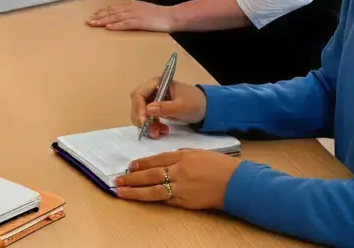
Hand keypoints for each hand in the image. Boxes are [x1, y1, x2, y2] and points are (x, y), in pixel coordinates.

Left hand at [87, 0, 177, 31]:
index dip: (102, 11)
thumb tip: (123, 15)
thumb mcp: (143, 9)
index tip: (93, 15)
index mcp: (131, 4)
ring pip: (115, 17)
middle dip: (98, 16)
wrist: (171, 16)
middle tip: (88, 21)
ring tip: (93, 24)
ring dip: (103, 21)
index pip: (113, 7)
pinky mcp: (139, 22)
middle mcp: (130, 8)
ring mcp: (134, 15)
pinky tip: (108, 27)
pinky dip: (115, 25)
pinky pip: (125, 24)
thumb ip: (132, 10)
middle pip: (111, 12)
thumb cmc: (158, 14)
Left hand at [113, 150, 240, 209]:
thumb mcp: (199, 153)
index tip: (130, 166)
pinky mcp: (186, 201)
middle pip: (150, 174)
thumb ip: (182, 155)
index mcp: (182, 157)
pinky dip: (154, 199)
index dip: (141, 163)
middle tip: (118, 179)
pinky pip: (166, 200)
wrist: (235, 182)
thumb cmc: (220, 166)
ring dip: (135, 191)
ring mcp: (181, 187)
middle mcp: (179, 171)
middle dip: (132, 178)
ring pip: (153, 190)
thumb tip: (168, 159)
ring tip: (122, 192)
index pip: (156, 160)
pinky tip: (143, 199)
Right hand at [129, 76, 206, 137]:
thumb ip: (165, 108)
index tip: (144, 121)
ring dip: (146, 125)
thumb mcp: (182, 107)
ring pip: (140, 113)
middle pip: (137, 104)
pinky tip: (161, 131)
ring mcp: (153, 99)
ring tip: (157, 133)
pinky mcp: (156, 109)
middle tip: (150, 131)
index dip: (139, 108)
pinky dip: (151, 126)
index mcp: (157, 83)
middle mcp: (152, 90)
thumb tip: (147, 110)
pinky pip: (147, 118)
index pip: (139, 95)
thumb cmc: (195, 104)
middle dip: (141, 119)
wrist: (206, 109)